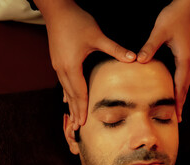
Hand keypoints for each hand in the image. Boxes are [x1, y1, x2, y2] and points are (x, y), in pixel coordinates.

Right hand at [42, 1, 135, 128]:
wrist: (56, 9)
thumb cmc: (76, 21)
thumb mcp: (97, 36)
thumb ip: (115, 49)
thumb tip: (133, 58)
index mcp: (71, 67)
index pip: (79, 93)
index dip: (82, 109)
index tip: (84, 124)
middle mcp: (62, 69)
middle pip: (70, 95)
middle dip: (75, 112)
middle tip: (77, 128)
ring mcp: (57, 65)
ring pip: (65, 89)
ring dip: (70, 104)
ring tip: (73, 118)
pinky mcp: (58, 60)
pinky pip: (63, 82)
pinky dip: (67, 93)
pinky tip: (67, 98)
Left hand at [137, 0, 189, 121]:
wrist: (189, 6)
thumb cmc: (175, 17)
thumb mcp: (160, 31)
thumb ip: (150, 47)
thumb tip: (140, 61)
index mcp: (184, 60)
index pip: (181, 86)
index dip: (178, 102)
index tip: (177, 116)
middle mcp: (188, 61)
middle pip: (185, 87)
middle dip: (181, 103)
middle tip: (178, 119)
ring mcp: (187, 58)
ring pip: (184, 82)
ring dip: (180, 95)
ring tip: (176, 108)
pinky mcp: (185, 54)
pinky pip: (182, 74)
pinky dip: (178, 85)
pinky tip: (173, 88)